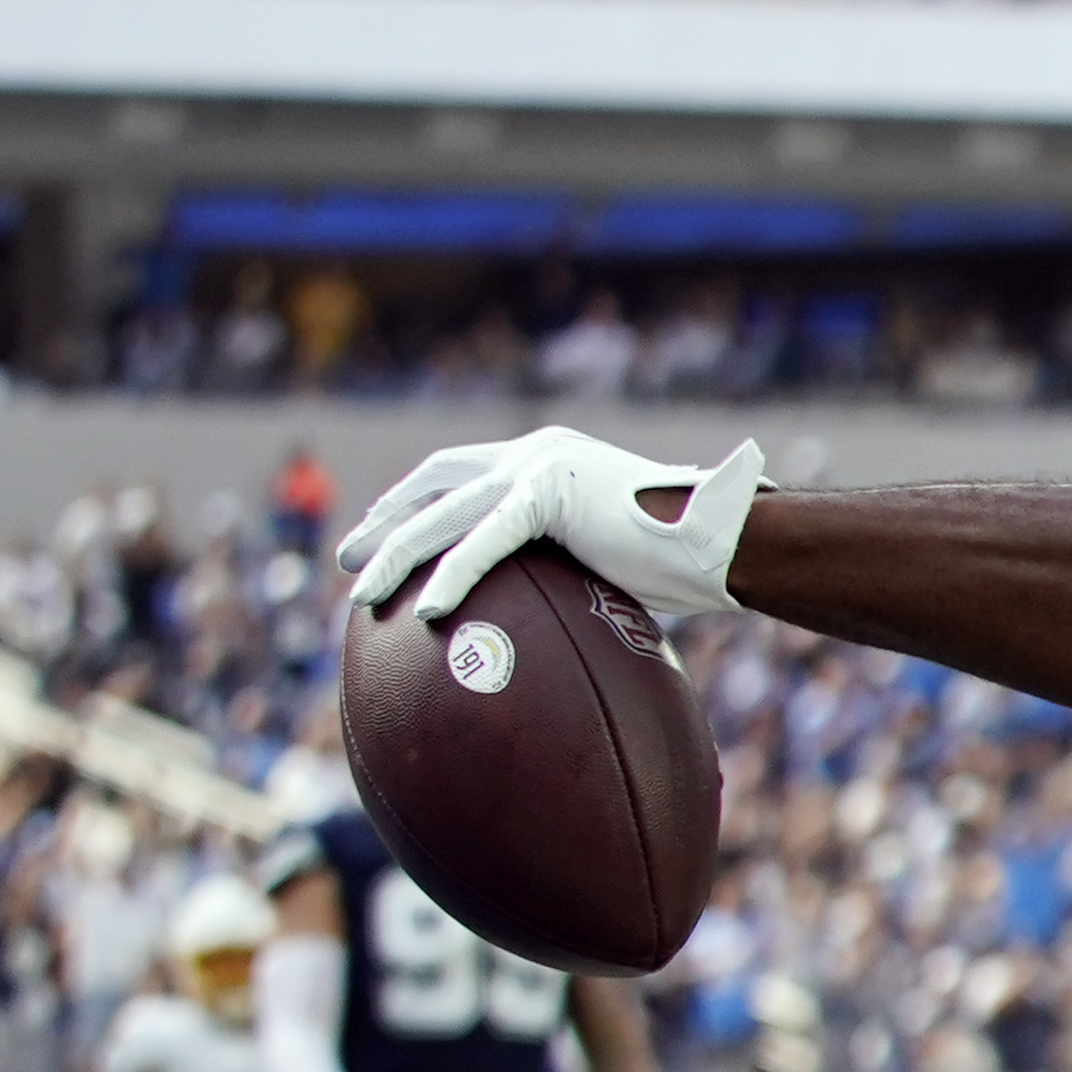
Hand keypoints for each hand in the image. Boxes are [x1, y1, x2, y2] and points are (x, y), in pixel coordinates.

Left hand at [345, 426, 765, 627]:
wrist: (724, 537)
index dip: (413, 500)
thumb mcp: (611, 554)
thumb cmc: (683, 557)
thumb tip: (553, 619)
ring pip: (445, 515)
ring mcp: (538, 469)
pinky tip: (425, 611)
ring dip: (394, 556)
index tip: (380, 532)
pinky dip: (450, 576)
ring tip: (361, 595)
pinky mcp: (547, 497)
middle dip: (385, 522)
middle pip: (436, 484)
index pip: (458, 471)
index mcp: (545, 457)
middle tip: (347, 558)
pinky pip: (483, 542)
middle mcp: (534, 452)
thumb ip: (569, 564)